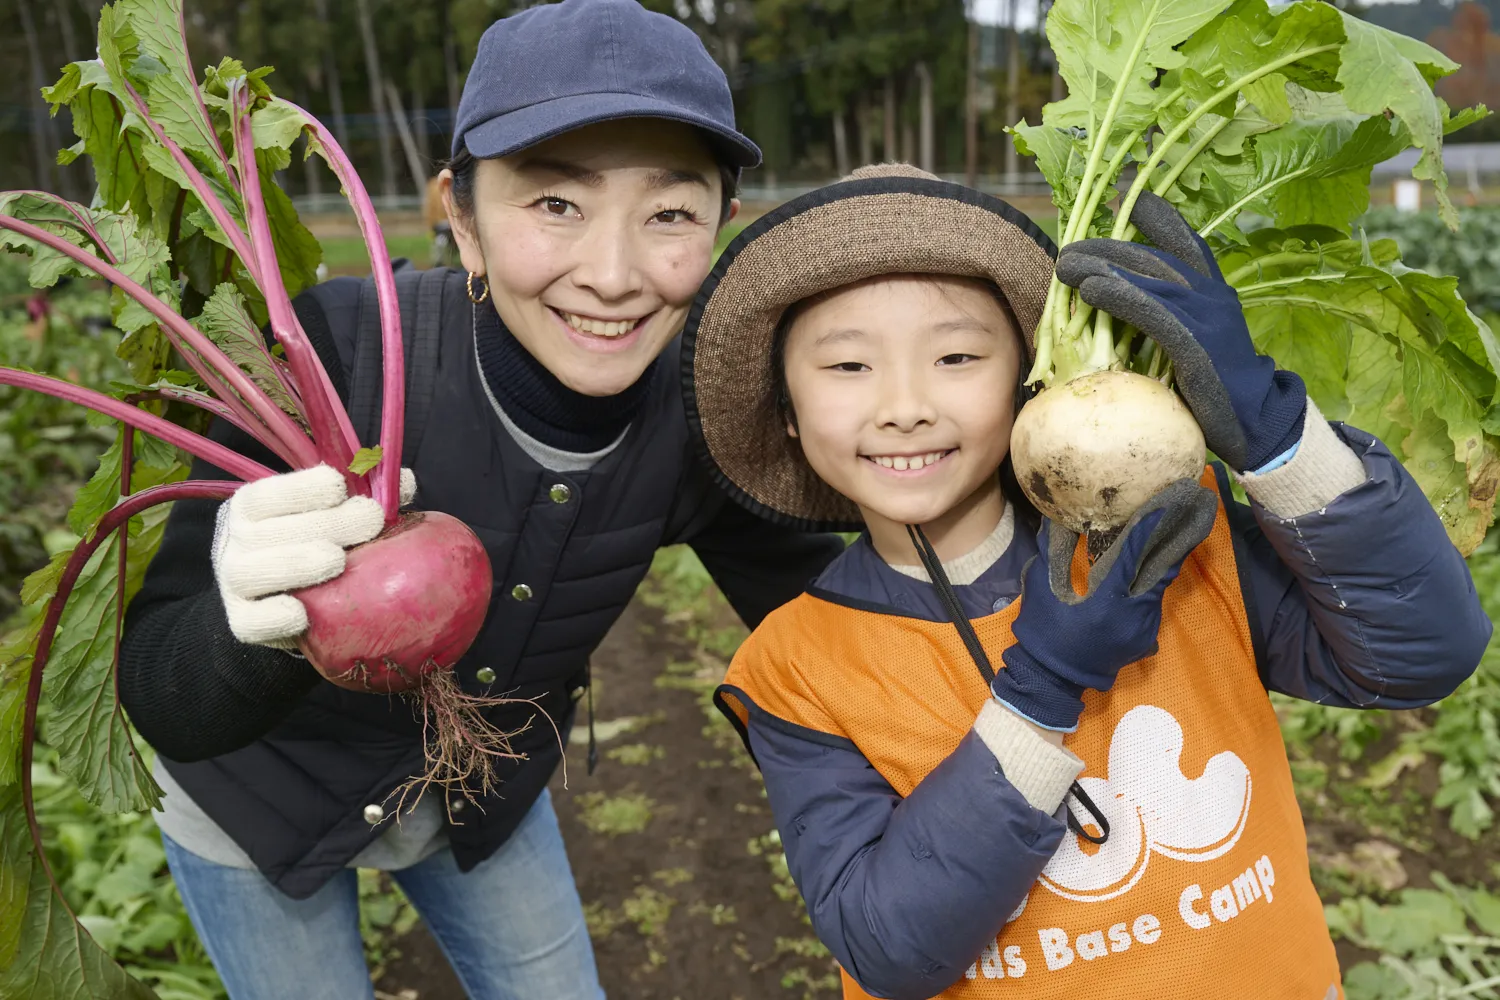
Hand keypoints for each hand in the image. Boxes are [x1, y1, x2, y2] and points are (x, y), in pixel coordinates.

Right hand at [214, 465, 416, 648]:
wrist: (279, 596)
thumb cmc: (313, 543)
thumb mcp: (333, 515)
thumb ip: (364, 497)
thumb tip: (404, 481)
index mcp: (253, 508)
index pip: (268, 494)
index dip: (303, 488)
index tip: (340, 485)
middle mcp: (236, 542)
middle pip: (269, 531)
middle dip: (323, 523)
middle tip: (369, 520)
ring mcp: (234, 584)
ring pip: (252, 572)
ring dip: (295, 564)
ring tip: (336, 561)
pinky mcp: (241, 621)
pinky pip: (249, 622)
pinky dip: (271, 618)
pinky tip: (299, 614)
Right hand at [991, 480, 1217, 731]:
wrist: (1052, 679)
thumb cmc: (1043, 632)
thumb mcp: (1041, 590)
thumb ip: (1051, 554)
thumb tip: (1052, 521)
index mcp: (1107, 601)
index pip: (1133, 556)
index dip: (1149, 529)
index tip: (1165, 505)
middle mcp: (1134, 615)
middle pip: (1162, 571)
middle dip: (1175, 541)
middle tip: (1189, 514)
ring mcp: (1144, 630)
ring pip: (1157, 589)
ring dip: (1161, 563)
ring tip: (1172, 534)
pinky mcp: (1145, 640)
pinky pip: (1151, 606)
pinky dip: (1149, 587)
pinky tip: (1148, 572)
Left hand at [1055, 192, 1306, 471]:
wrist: (1257, 422)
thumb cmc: (1221, 388)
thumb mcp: (1199, 344)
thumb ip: (1172, 322)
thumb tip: (1128, 315)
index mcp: (1215, 293)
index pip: (1189, 245)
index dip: (1162, 221)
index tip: (1132, 200)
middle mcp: (1212, 297)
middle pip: (1156, 258)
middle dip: (1110, 248)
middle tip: (1070, 248)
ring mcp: (1207, 319)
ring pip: (1150, 280)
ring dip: (1104, 268)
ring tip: (1066, 264)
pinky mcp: (1196, 346)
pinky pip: (1153, 314)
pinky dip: (1121, 298)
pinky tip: (1091, 290)